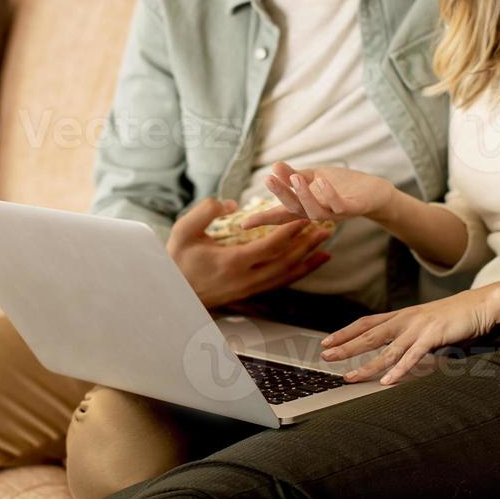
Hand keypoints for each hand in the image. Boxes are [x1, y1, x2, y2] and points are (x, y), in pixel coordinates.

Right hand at [167, 197, 331, 307]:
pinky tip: (309, 264)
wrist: (173, 294)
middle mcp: (246, 279)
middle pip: (285, 263)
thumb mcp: (183, 231)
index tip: (305, 216)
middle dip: (307, 246)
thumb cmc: (177, 260)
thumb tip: (232, 204)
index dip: (289, 232)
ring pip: (286, 276)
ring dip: (307, 261)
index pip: (269, 247)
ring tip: (326, 246)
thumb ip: (206, 212)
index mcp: (232, 263)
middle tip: (325, 228)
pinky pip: (279, 283)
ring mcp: (250, 289)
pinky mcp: (250, 293)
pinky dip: (298, 273)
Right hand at [240, 162, 397, 228]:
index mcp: (306, 206)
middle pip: (294, 209)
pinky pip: (339, 205)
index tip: (242, 225)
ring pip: (314, 211)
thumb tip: (274, 166)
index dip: (262, 219)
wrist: (375, 193)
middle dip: (281, 194)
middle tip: (268, 179)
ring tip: (295, 177)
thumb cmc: (342, 185)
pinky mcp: (352, 208)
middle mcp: (317, 213)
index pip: (281, 213)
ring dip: (303, 194)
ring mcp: (334, 213)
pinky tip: (322, 181)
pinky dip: (329, 194)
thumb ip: (295, 175)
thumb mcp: (315, 177)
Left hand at [318, 284, 499, 385]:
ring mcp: (419, 328)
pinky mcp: (433, 337)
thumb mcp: (425, 323)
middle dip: (345, 347)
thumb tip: (392, 349)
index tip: (327, 342)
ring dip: (366, 365)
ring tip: (350, 377)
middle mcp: (406, 320)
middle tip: (326, 357)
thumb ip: (408, 334)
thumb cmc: (454, 317)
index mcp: (402, 316)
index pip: (366, 323)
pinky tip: (387, 381)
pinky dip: (399, 370)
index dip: (345, 332)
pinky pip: (412, 356)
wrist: (481, 304)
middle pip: (369, 335)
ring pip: (387, 350)